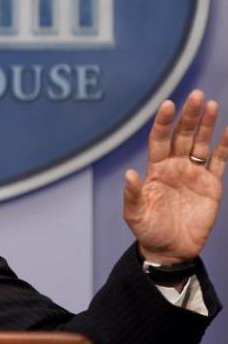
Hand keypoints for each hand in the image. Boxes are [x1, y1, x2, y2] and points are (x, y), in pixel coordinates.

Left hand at [124, 89, 227, 264]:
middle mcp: (174, 166)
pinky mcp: (211, 185)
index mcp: (155, 169)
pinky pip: (220, 162)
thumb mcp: (135, 214)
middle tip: (196, 95)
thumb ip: (132, 194)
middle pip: (183, 135)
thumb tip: (129, 175)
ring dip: (206, 124)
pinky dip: (225, 146)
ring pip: (201, 143)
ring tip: (211, 104)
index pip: (159, 139)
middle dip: (189, 116)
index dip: (163, 122)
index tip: (168, 104)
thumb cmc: (149, 230)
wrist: (170, 250)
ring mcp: (193, 174)